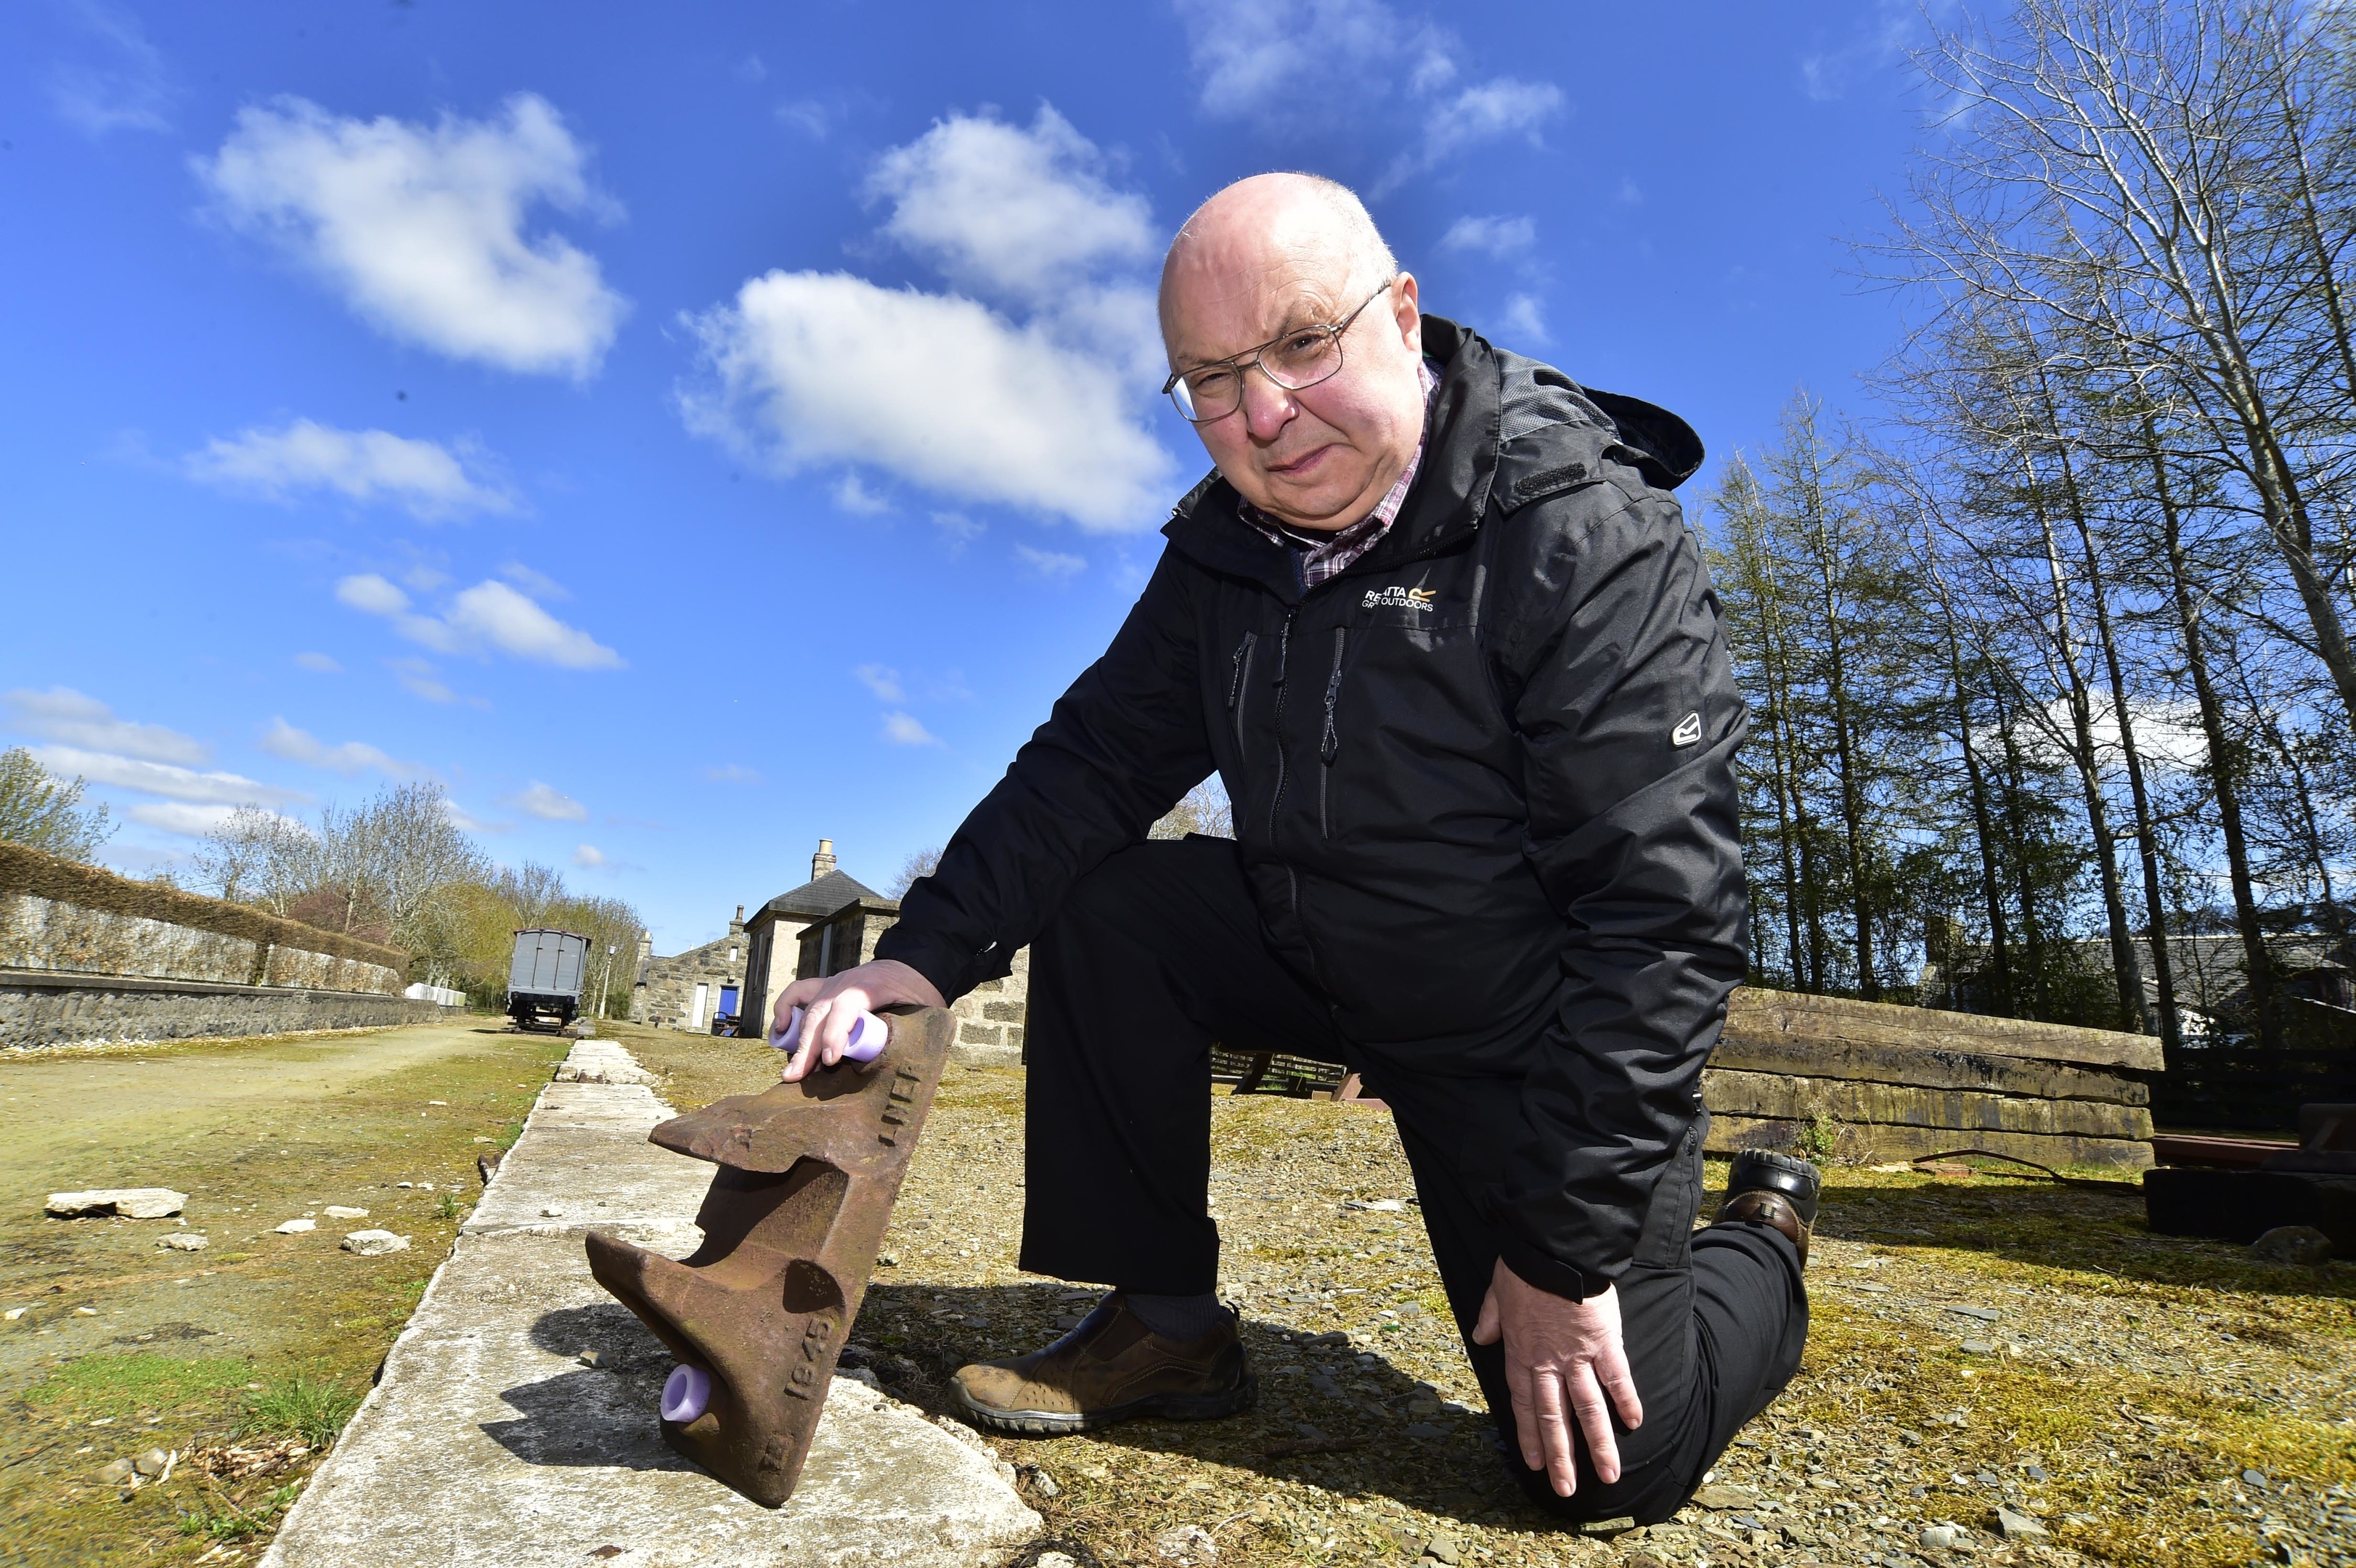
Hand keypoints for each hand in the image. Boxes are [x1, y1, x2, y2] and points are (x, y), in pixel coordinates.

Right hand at [772, 959, 945, 1081]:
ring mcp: (833, 984)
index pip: (846, 1007)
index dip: (835, 1033)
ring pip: (807, 1009)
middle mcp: (846, 983)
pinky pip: (799, 992)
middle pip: (820, 1014)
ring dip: (796, 1040)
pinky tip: (780, 1030)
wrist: (913, 964)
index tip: (830, 1060)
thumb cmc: (919, 990)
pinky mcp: (827, 986)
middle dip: (808, 1048)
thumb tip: (901, 1064)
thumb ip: (911, 1030)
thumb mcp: (922, 1008)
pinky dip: (785, 1008)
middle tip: (798, 1077)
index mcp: (870, 985)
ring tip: (790, 1069)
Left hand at [1470, 1261, 1642, 1495]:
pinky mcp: (1604, 1342)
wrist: (1552, 1248)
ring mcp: (1577, 1355)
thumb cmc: (1524, 1267)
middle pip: (1554, 1418)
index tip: (1535, 1466)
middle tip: (1566, 1491)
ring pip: (1587, 1408)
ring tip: (1609, 1476)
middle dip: (1561, 1457)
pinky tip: (1635, 1424)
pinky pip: (1617, 1377)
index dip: (1529, 1437)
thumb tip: (1480, 1335)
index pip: (1524, 1405)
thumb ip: (1490, 1318)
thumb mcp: (1496, 1292)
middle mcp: (1548, 1363)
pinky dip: (1626, 1400)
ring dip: (1597, 1444)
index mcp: (1520, 1353)